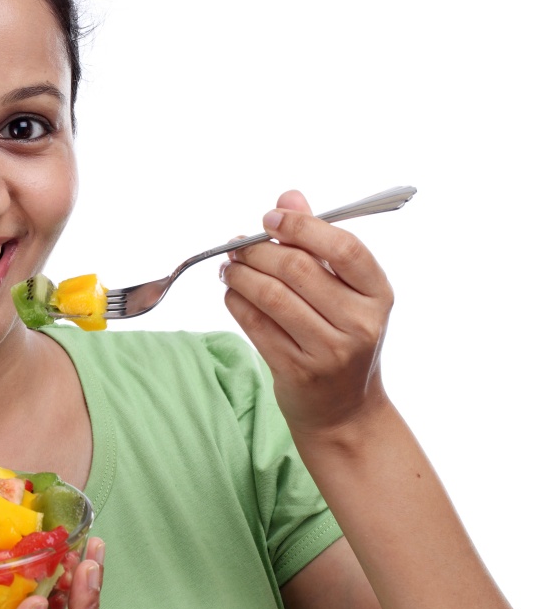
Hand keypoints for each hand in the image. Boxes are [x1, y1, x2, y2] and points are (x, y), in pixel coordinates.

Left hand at [220, 190, 393, 440]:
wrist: (344, 410)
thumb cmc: (341, 338)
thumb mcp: (345, 292)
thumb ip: (317, 242)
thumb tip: (290, 197)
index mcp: (378, 294)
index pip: (344, 247)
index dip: (302, 227)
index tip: (270, 218)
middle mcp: (360, 323)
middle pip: (298, 269)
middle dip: (258, 251)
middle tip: (237, 245)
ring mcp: (329, 350)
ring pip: (272, 296)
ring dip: (241, 275)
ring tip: (229, 267)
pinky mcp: (297, 371)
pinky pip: (255, 325)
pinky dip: (236, 302)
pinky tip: (232, 293)